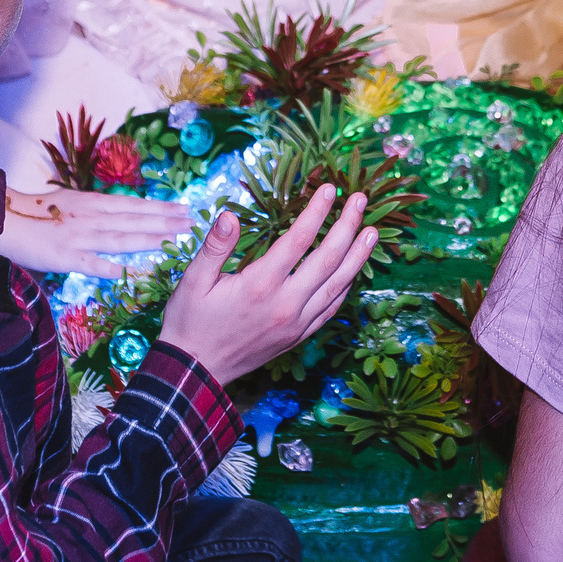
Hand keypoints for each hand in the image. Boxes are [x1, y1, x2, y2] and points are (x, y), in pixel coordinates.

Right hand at [0, 190, 194, 278]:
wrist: (2, 217)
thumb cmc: (35, 212)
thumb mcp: (70, 202)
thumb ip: (95, 211)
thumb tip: (120, 214)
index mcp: (92, 204)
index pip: (134, 206)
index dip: (160, 208)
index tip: (184, 208)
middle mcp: (91, 217)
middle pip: (134, 219)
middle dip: (165, 221)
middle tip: (192, 222)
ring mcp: (78, 237)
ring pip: (119, 237)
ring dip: (148, 238)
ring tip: (173, 240)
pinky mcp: (62, 256)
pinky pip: (88, 263)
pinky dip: (107, 266)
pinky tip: (126, 271)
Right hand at [161, 184, 375, 385]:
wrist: (195, 373)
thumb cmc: (190, 322)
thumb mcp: (193, 281)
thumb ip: (214, 247)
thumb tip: (229, 215)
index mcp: (259, 285)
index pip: (298, 240)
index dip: (317, 212)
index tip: (330, 188)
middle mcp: (285, 304)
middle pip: (327, 259)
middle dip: (347, 226)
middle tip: (360, 200)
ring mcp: (296, 323)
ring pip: (337, 285)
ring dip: (357, 256)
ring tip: (372, 231)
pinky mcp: (298, 336)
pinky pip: (330, 308)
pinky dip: (345, 287)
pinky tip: (353, 270)